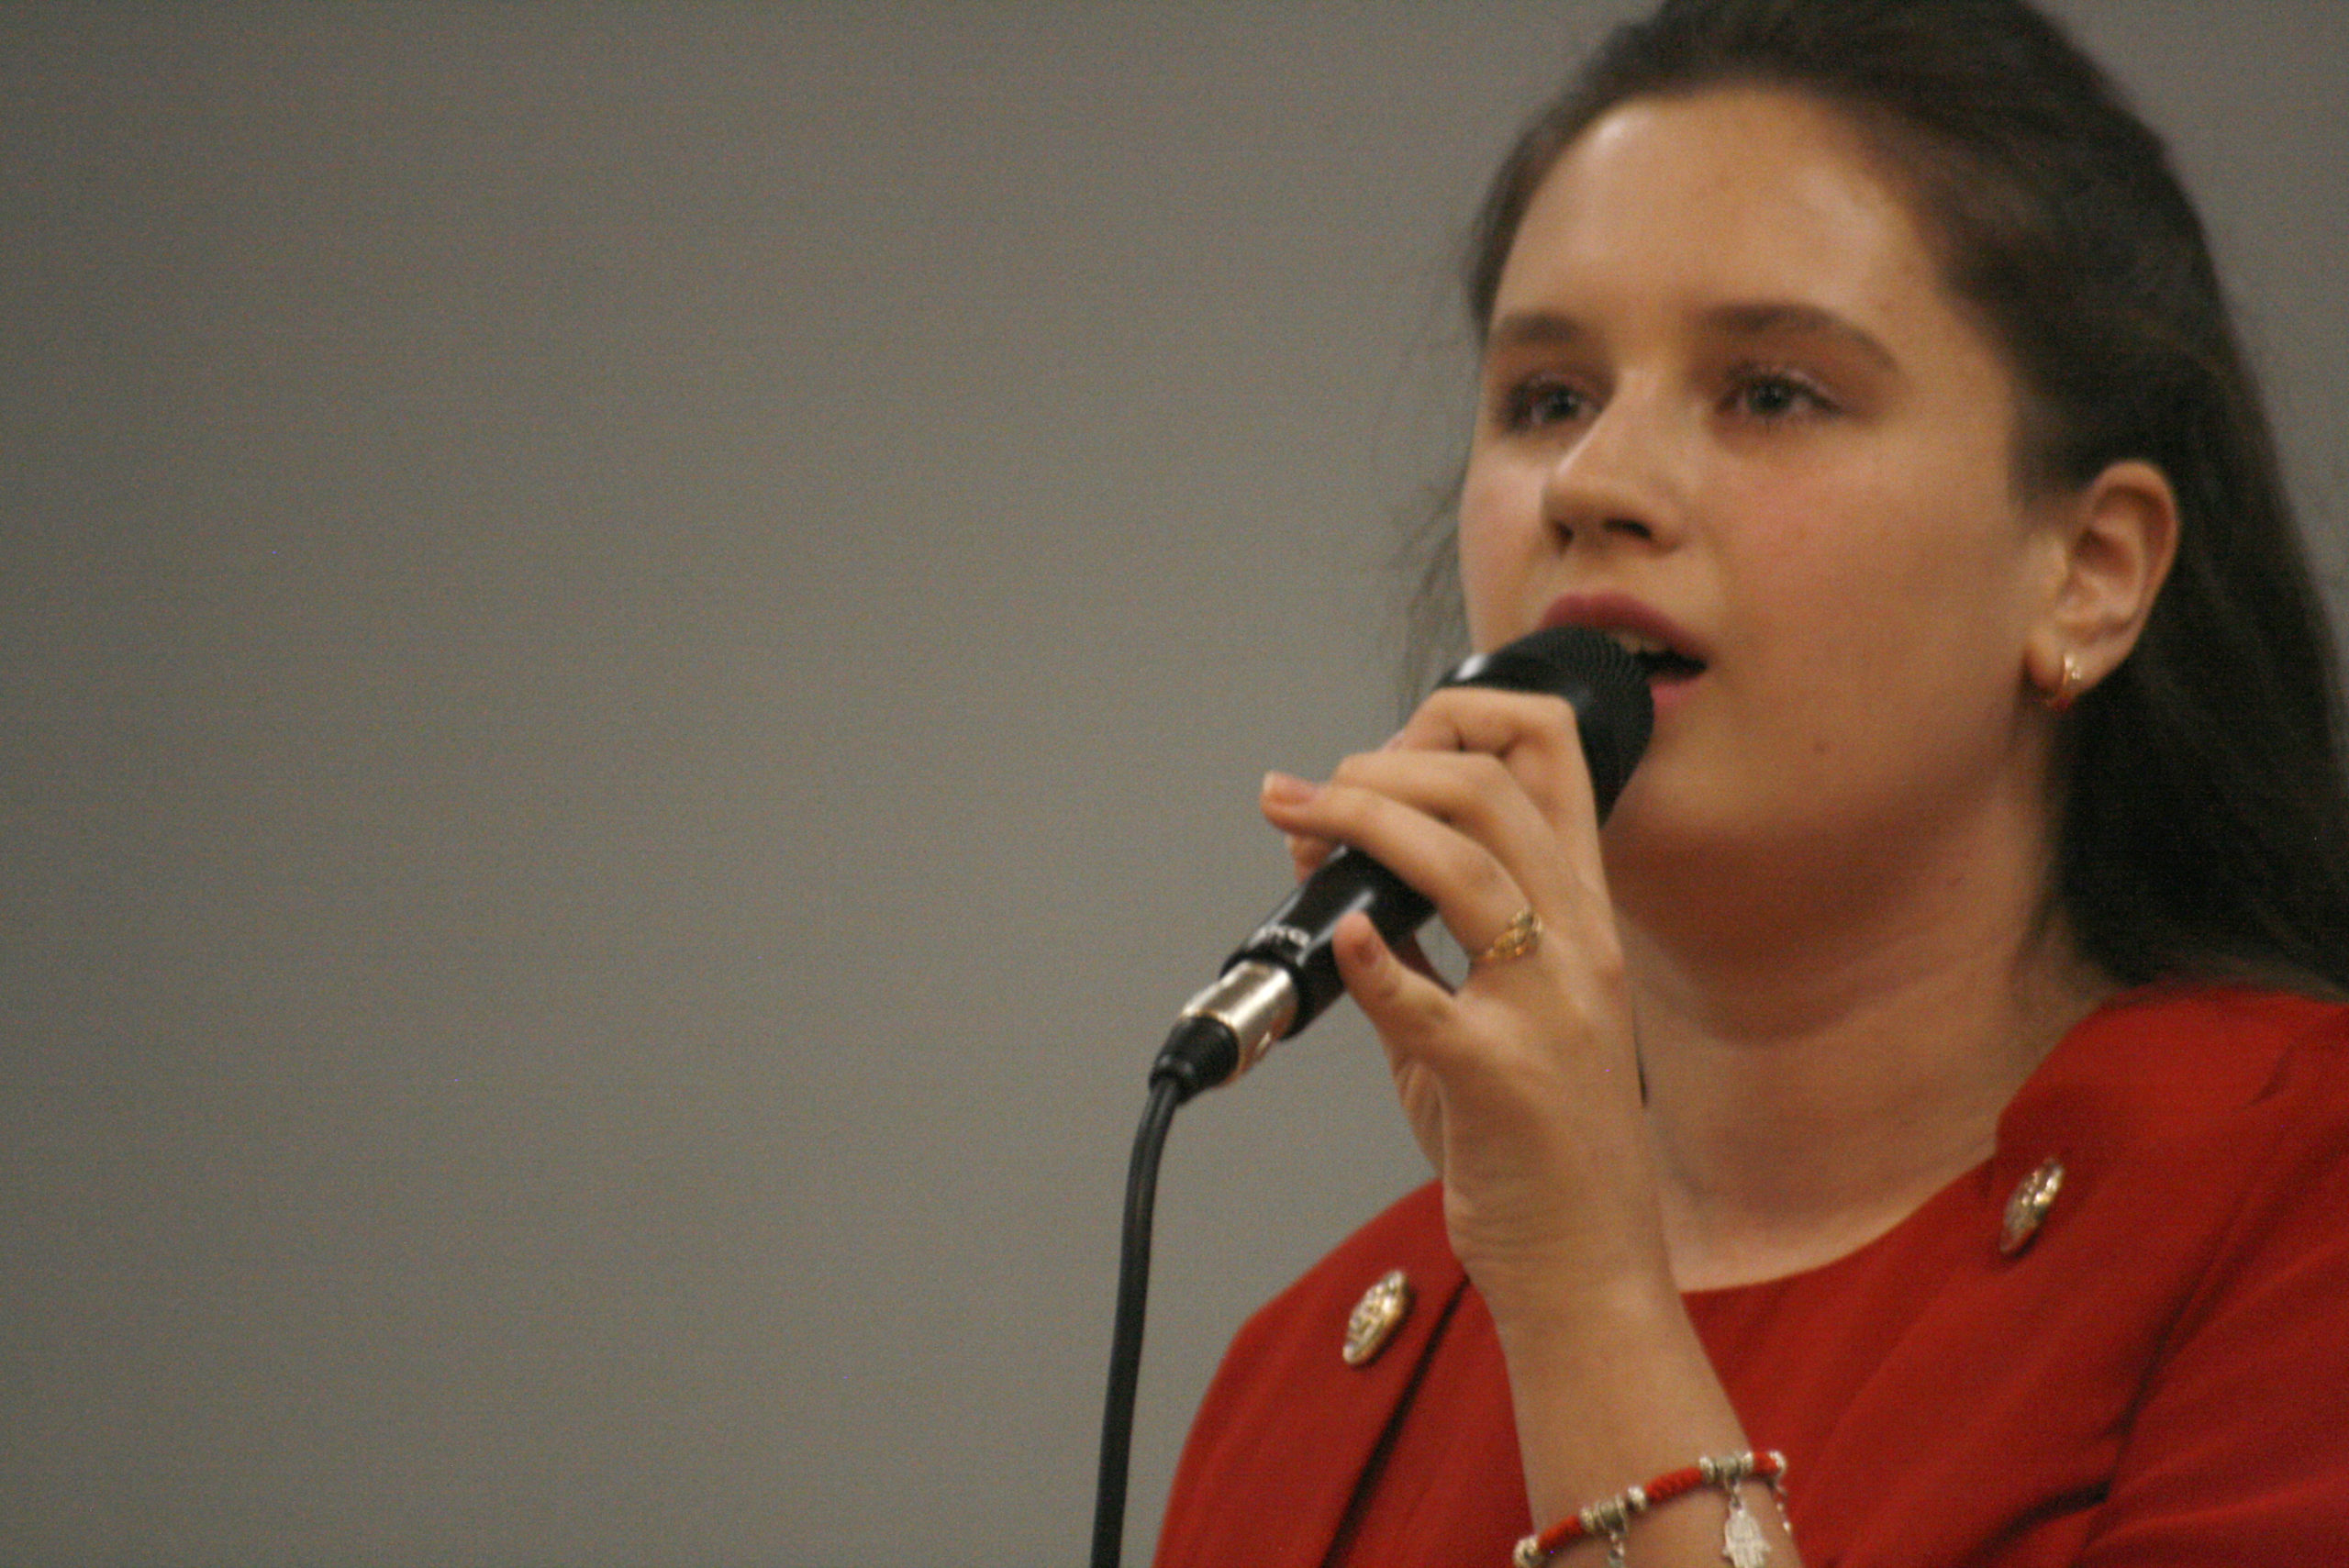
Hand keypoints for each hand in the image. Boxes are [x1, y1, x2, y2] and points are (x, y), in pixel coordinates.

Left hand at [1260, 686, 1670, 1319]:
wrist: (1587, 1265)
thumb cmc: (1536, 1143)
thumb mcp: (1492, 1016)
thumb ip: (1422, 945)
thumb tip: (1330, 869)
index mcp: (1583, 917)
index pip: (1555, 754)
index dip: (1463, 716)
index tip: (1383, 747)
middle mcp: (1580, 947)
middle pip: (1492, 790)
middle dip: (1385, 763)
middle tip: (1311, 789)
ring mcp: (1547, 1011)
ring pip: (1464, 866)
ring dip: (1361, 822)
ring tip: (1293, 820)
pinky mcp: (1500, 1081)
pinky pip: (1427, 1003)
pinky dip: (1371, 961)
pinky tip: (1337, 937)